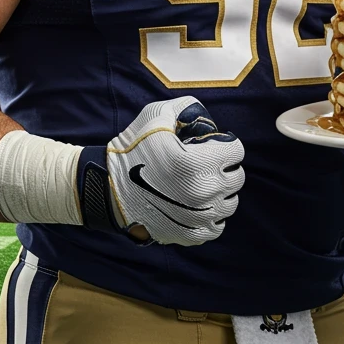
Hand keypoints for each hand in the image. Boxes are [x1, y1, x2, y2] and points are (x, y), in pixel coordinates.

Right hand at [105, 97, 245, 246]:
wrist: (107, 190)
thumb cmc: (132, 151)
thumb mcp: (155, 116)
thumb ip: (185, 108)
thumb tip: (203, 114)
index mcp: (197, 162)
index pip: (236, 151)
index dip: (224, 143)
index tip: (212, 144)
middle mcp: (203, 191)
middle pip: (236, 177)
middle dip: (224, 167)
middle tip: (206, 163)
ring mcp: (200, 217)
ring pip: (230, 202)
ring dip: (220, 191)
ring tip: (201, 183)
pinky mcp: (192, 235)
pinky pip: (217, 225)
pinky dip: (212, 215)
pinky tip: (198, 205)